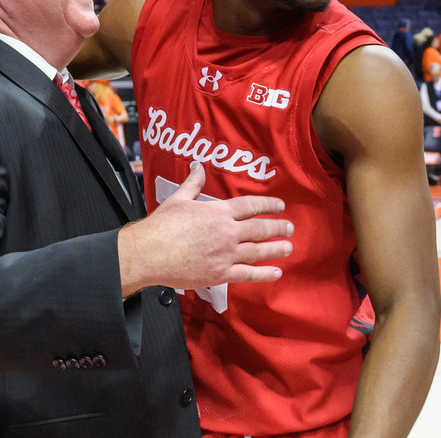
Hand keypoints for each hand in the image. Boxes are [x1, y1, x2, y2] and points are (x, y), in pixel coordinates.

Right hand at [118, 162, 291, 296]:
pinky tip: (276, 272)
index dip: (268, 205)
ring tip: (288, 247)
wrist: (150, 253)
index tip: (280, 206)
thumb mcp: (178, 199)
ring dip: (276, 249)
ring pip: (258, 251)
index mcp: (218, 212)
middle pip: (260, 228)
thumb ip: (193, 184)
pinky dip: (264, 274)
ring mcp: (226, 254)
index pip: (250, 206)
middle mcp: (227, 232)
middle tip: (290, 227)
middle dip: (277, 227)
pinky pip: (248, 274)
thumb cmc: (162, 226)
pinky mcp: (220, 274)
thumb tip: (197, 166)